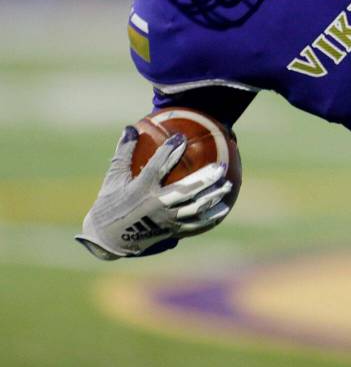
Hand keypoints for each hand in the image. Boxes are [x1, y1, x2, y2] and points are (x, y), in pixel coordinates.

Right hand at [75, 127, 231, 259]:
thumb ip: (124, 152)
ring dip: (212, 197)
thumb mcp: (113, 177)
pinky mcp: (170, 232)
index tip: (181, 138)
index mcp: (140, 190)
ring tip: (228, 186)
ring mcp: (164, 220)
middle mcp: (155, 205)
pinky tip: (223, 209)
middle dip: (205, 179)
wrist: (107, 239)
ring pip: (194, 208)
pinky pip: (194, 225)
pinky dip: (210, 218)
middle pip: (185, 191)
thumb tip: (130, 127)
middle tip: (220, 167)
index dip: (169, 151)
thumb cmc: (110, 203)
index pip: (157, 167)